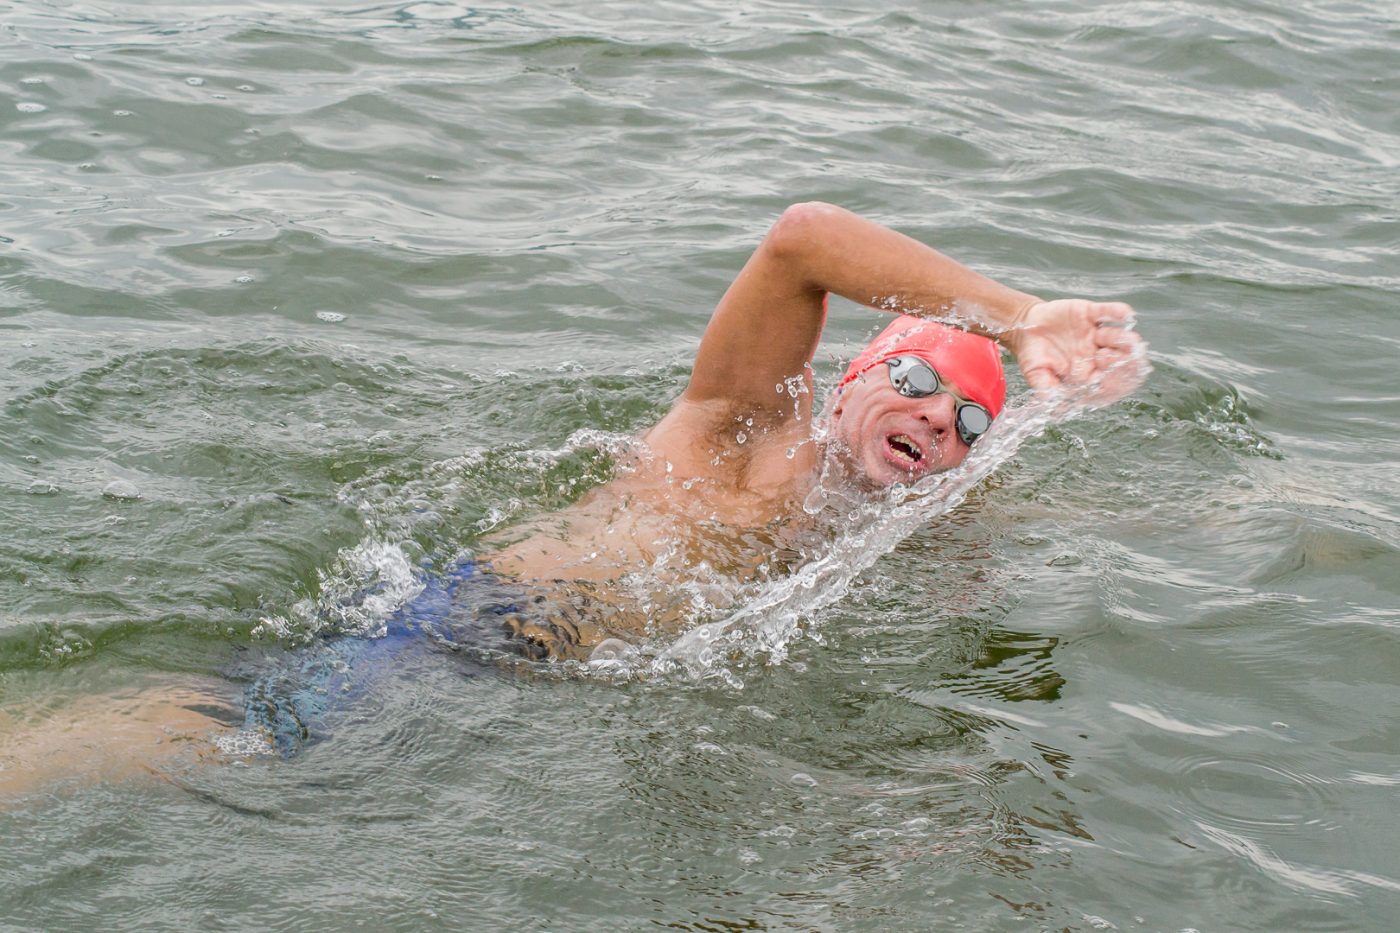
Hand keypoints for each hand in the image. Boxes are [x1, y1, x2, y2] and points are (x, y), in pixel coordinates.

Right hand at [1006, 298, 1147, 402]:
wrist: (1025, 328)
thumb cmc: (1033, 355)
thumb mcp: (1035, 373)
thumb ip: (1044, 386)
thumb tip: (1049, 401)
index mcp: (1085, 373)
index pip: (1105, 381)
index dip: (1113, 382)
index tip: (1116, 381)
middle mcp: (1094, 354)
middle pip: (1117, 359)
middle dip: (1125, 361)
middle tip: (1130, 360)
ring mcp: (1094, 334)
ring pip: (1114, 337)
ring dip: (1122, 339)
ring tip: (1131, 341)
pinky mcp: (1089, 314)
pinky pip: (1105, 312)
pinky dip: (1115, 312)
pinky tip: (1126, 314)